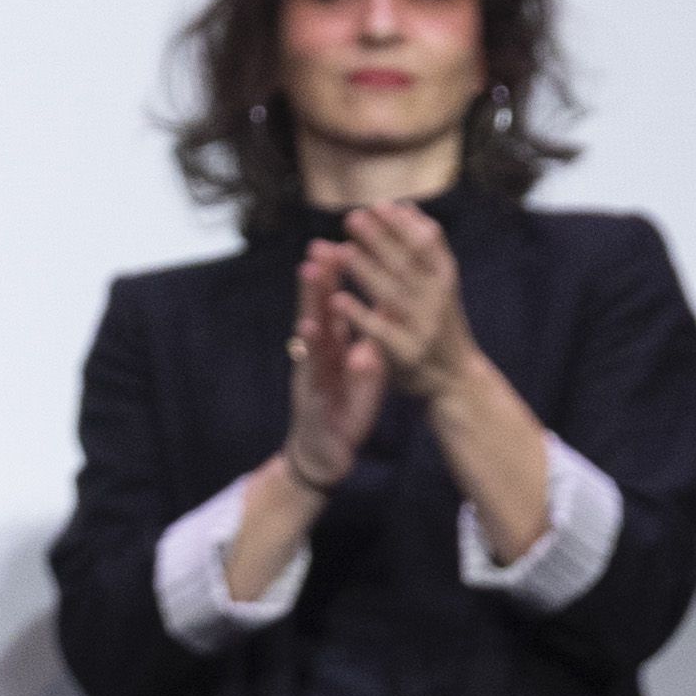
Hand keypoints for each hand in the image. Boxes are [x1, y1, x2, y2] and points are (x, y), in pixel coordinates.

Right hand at [277, 265, 389, 494]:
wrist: (325, 452)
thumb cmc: (344, 406)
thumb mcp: (362, 370)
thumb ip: (368, 339)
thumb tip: (386, 307)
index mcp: (332, 346)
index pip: (333, 304)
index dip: (336, 276)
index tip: (340, 243)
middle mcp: (317, 353)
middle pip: (317, 309)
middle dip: (318, 278)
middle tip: (318, 245)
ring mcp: (312, 372)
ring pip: (310, 331)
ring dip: (310, 300)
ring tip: (310, 271)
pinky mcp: (312, 395)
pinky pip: (315, 369)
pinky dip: (312, 348)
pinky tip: (312, 327)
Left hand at [321, 200, 484, 404]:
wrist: (458, 379)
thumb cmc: (441, 321)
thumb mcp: (441, 283)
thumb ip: (425, 248)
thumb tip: (405, 205)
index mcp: (445, 279)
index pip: (427, 244)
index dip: (403, 224)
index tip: (378, 205)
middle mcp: (437, 301)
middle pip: (406, 265)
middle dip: (380, 240)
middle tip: (352, 218)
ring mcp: (422, 328)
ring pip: (391, 295)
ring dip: (367, 272)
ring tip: (342, 251)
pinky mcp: (405, 354)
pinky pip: (379, 333)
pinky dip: (359, 315)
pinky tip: (337, 300)